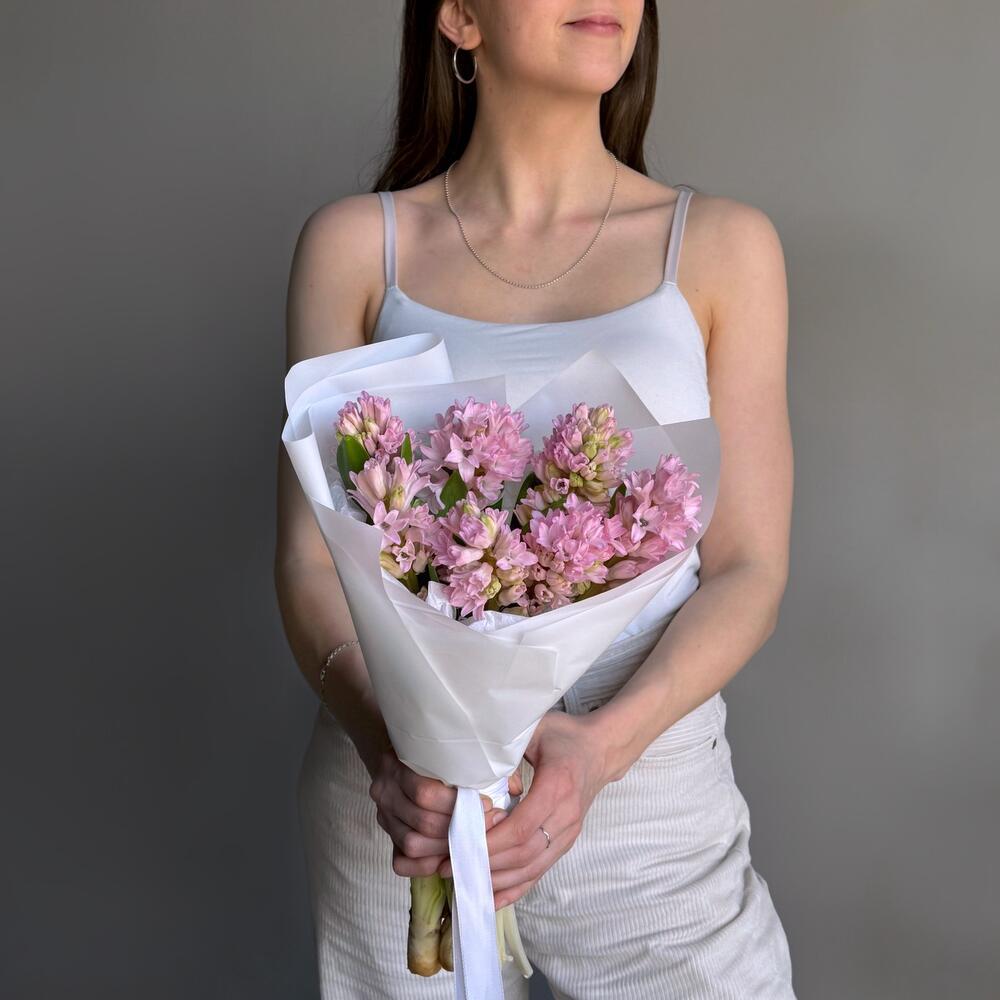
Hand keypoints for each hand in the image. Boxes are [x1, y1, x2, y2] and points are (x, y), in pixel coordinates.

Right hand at [369, 748, 523, 876]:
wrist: (407, 758)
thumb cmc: (440, 756)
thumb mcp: (456, 751)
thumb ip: (482, 765)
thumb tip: (513, 787)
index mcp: (397, 764)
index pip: (425, 793)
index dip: (459, 804)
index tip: (487, 804)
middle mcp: (385, 791)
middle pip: (422, 821)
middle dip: (459, 829)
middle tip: (488, 827)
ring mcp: (384, 817)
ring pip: (412, 844)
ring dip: (446, 848)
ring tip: (472, 842)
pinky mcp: (387, 839)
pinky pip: (402, 863)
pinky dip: (427, 865)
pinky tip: (448, 857)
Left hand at [438, 709, 610, 908]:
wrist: (600, 749)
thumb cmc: (564, 736)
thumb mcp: (535, 730)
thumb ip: (508, 751)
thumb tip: (474, 773)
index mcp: (558, 785)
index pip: (521, 828)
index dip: (490, 843)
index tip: (460, 845)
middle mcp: (567, 815)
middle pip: (524, 854)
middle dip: (486, 863)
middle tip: (451, 865)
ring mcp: (569, 833)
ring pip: (532, 868)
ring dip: (497, 879)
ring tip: (464, 880)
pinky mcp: (566, 842)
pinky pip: (540, 871)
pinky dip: (515, 888)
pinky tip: (492, 898)